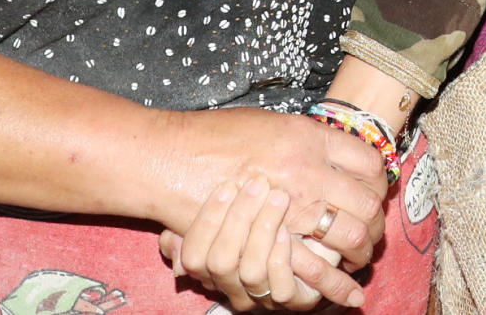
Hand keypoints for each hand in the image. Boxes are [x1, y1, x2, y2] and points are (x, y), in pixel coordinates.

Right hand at [148, 107, 388, 307]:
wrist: (170, 156)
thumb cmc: (216, 134)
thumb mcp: (270, 123)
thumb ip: (303, 137)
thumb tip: (334, 146)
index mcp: (309, 139)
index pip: (368, 161)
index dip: (380, 178)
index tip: (378, 189)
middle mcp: (307, 174)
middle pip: (367, 202)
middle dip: (377, 220)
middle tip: (375, 230)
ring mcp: (290, 210)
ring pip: (347, 235)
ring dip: (361, 249)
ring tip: (363, 258)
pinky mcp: (268, 243)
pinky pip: (312, 267)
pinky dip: (334, 282)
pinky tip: (349, 293)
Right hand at [159, 177, 328, 310]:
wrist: (314, 245)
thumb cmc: (265, 224)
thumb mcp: (231, 215)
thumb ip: (199, 222)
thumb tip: (170, 239)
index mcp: (211, 269)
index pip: (193, 256)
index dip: (206, 221)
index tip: (227, 185)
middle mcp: (231, 288)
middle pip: (221, 262)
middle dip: (238, 218)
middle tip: (258, 184)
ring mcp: (260, 298)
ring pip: (251, 272)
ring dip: (264, 230)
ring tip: (278, 197)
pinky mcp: (292, 301)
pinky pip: (280, 287)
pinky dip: (281, 256)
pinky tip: (287, 231)